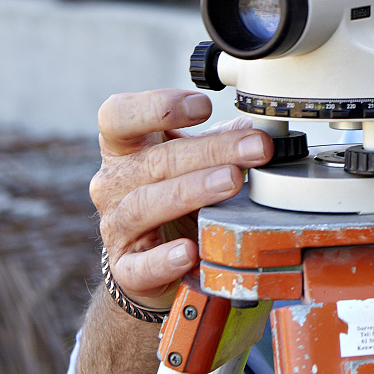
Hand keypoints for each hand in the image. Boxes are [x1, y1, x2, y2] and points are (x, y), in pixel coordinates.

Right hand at [89, 90, 276, 309]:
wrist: (153, 261)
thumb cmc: (173, 197)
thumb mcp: (194, 162)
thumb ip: (220, 141)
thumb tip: (259, 129)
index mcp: (124, 149)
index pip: (118, 116)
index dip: (156, 107)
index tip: (204, 106)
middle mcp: (113, 184)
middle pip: (153, 161)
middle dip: (210, 151)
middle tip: (255, 148)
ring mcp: (116, 227)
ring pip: (144, 205)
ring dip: (191, 191)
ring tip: (231, 182)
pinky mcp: (126, 268)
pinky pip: (140, 265)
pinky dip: (163, 259)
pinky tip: (190, 250)